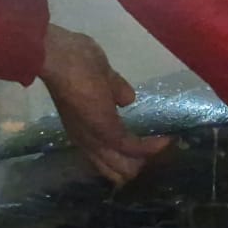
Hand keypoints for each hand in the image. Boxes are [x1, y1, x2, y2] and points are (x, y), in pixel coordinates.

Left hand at [37, 24, 169, 184]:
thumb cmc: (75, 61)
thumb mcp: (103, 77)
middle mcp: (89, 140)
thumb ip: (116, 89)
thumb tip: (128, 99)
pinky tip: (167, 140)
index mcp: (83, 128)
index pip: (105, 156)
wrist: (61, 58)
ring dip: (147, 159)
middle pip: (116, 169)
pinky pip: (135, 148)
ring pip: (126, 166)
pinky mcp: (109, 134)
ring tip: (165, 148)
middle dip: (138, 165)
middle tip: (158, 154)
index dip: (124, 156)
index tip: (144, 149)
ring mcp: (98, 139)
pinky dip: (152, 147)